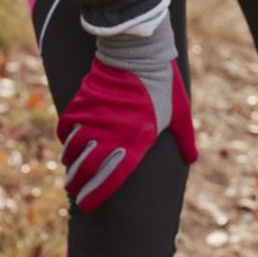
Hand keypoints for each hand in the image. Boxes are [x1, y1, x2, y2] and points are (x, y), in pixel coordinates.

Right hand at [58, 13, 196, 211]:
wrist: (140, 51)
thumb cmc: (163, 83)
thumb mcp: (180, 114)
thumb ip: (185, 139)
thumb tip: (192, 159)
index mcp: (135, 142)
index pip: (110, 179)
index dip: (95, 195)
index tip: (86, 204)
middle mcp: (110, 136)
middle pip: (85, 169)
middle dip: (77, 183)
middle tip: (73, 190)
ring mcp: (93, 120)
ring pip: (72, 150)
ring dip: (69, 163)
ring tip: (70, 169)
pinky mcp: (81, 103)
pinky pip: (67, 127)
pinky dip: (65, 138)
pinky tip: (68, 142)